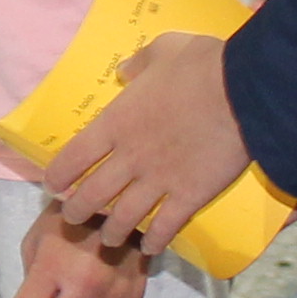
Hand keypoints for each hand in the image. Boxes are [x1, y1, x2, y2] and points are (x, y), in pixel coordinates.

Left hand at [38, 33, 270, 256]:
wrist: (244, 92)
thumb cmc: (201, 66)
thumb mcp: (163, 50)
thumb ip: (140, 62)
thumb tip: (125, 70)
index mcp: (117, 122)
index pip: (73, 158)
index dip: (57, 176)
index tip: (52, 185)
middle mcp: (130, 158)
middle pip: (92, 195)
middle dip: (77, 211)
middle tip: (73, 218)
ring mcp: (159, 181)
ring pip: (124, 218)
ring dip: (111, 232)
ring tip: (108, 239)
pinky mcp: (190, 196)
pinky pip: (166, 227)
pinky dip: (155, 241)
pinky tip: (151, 247)